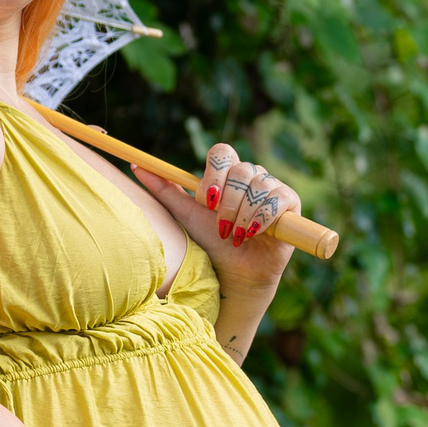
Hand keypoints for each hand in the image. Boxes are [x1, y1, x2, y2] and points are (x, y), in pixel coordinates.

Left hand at [133, 142, 300, 298]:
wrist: (234, 273)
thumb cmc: (211, 244)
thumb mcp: (185, 215)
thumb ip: (164, 190)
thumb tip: (136, 165)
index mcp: (228, 175)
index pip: (222, 153)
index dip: (214, 174)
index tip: (206, 201)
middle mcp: (252, 177)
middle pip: (241, 169)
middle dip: (228, 201)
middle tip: (221, 225)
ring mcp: (273, 188)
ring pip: (258, 184)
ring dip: (242, 214)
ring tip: (235, 235)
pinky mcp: (291, 203)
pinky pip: (278, 197)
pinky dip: (262, 217)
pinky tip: (252, 234)